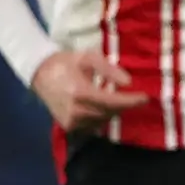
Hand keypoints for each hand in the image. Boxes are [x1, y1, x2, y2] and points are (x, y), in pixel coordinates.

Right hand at [30, 50, 147, 133]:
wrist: (39, 73)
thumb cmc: (66, 63)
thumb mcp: (88, 58)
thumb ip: (109, 69)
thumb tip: (129, 83)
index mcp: (80, 92)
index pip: (112, 102)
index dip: (131, 101)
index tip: (145, 98)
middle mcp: (75, 110)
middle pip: (109, 112)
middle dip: (123, 105)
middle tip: (133, 96)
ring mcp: (70, 121)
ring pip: (102, 120)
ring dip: (112, 110)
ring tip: (113, 98)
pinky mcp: (68, 126)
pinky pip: (93, 124)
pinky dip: (101, 116)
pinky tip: (100, 105)